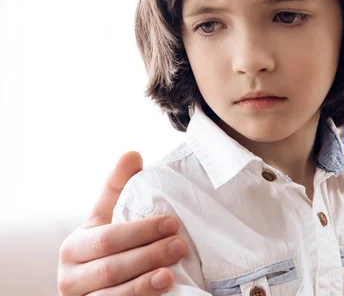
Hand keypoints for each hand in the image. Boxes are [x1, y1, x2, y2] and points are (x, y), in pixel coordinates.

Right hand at [58, 151, 188, 295]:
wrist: (93, 288)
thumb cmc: (105, 248)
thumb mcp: (106, 218)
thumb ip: (117, 188)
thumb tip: (132, 154)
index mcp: (74, 247)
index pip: (108, 238)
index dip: (140, 231)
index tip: (172, 222)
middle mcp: (71, 278)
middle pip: (111, 268)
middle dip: (148, 256)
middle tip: (180, 245)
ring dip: (143, 285)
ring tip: (170, 274)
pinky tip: (161, 293)